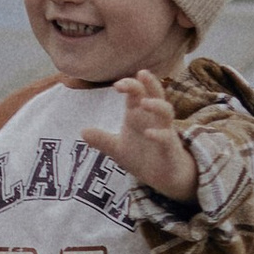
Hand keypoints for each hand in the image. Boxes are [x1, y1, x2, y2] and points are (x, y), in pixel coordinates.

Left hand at [77, 68, 198, 204]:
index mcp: (140, 116)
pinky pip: (167, 138)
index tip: (117, 85)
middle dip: (150, 84)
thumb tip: (82, 132)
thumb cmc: (144, 158)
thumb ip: (102, 140)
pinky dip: (159, 134)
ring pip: (167, 112)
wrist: (163, 179)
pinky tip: (149, 133)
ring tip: (144, 102)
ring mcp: (164, 132)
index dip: (130, 85)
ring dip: (157, 105)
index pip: (137, 93)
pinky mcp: (170, 148)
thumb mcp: (119, 149)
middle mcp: (154, 119)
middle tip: (141, 73)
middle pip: (156, 94)